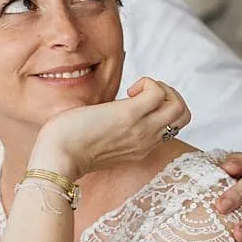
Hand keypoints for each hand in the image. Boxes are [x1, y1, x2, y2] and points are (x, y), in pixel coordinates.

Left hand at [31, 77, 189, 182]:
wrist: (58, 159)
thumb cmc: (68, 148)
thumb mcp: (99, 142)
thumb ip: (110, 130)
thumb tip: (103, 111)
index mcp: (141, 148)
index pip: (171, 127)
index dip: (160, 109)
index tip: (136, 105)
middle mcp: (147, 141)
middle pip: (183, 116)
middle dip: (169, 95)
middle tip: (142, 94)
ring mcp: (141, 129)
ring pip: (179, 106)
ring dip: (161, 88)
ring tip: (137, 91)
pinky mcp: (130, 114)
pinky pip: (158, 92)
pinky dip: (148, 83)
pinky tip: (128, 90)